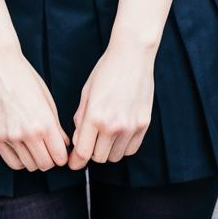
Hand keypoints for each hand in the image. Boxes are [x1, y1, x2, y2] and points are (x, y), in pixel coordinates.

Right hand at [0, 46, 71, 172]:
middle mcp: (28, 133)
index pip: (59, 156)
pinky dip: (20, 160)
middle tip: (49, 149)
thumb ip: (56, 125)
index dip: (63, 156)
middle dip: (50, 159)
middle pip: (45, 164)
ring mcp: (10, 136)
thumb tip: (63, 144)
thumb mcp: (46, 99)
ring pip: (29, 166)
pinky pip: (12, 162)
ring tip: (35, 146)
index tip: (61, 151)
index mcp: (44, 122)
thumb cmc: (25, 77)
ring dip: (35, 159)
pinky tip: (22, 148)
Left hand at [67, 41, 154, 169]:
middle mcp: (113, 125)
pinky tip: (120, 132)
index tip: (74, 162)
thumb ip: (81, 119)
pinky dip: (123, 146)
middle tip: (91, 139)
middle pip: (98, 158)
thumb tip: (78, 141)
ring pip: (115, 156)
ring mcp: (130, 126)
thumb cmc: (106, 71)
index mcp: (95, 116)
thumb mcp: (86, 93)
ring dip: (108, 149)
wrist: (132, 55)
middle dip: (91, 151)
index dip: (75, 161)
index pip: (82, 153)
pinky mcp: (144, 124)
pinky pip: (131, 149)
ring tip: (106, 133)